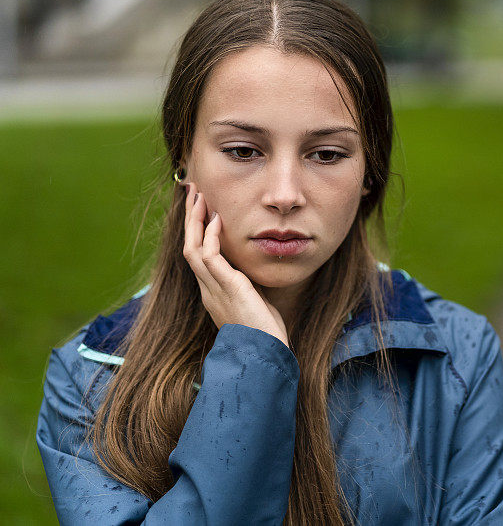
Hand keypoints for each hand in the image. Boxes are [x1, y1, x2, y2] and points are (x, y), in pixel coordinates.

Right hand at [182, 182, 289, 347]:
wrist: (265, 357)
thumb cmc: (265, 336)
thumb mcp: (255, 304)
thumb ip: (249, 287)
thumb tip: (254, 274)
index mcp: (213, 293)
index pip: (198, 256)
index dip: (197, 232)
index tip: (202, 209)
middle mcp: (208, 290)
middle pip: (189, 247)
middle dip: (190, 219)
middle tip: (192, 192)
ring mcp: (214, 290)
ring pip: (192, 248)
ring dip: (195, 221)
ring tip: (200, 197)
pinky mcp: (227, 289)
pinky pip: (210, 256)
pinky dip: (211, 236)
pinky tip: (218, 219)